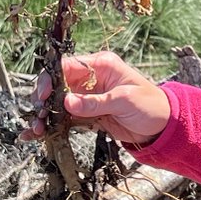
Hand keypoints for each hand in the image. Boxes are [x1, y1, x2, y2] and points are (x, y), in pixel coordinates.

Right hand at [20, 50, 170, 147]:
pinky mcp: (88, 114)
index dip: (51, 79)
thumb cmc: (151, 106)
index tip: (42, 96)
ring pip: (58, 103)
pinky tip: (39, 134)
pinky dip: (53, 125)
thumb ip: (95, 103)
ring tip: (36, 129)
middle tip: (38, 115)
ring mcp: (88, 97)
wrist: (164, 128)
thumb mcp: (125, 101)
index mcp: (101, 65)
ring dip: (46, 115)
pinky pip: (66, 118)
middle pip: (58, 85)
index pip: (67, 66)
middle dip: (44, 99)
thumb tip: (67, 103)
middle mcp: (91, 79)